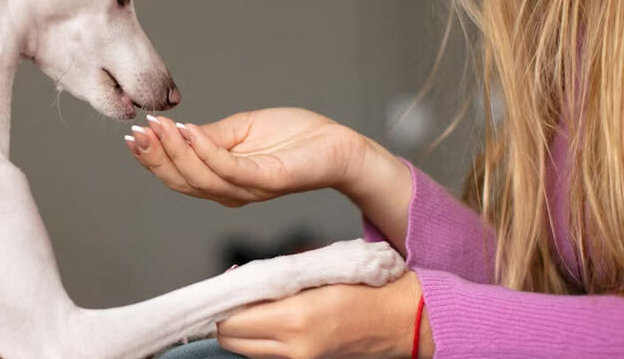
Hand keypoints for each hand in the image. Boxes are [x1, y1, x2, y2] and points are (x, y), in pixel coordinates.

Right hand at [124, 108, 373, 206]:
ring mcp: (248, 189)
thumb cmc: (292, 136)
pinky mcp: (267, 180)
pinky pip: (228, 168)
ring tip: (158, 127)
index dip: (153, 158)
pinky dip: (204, 150)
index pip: (178, 175)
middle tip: (138, 133)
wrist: (336, 144)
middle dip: (155, 158)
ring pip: (201, 178)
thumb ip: (209, 136)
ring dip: (175, 151)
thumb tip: (176, 132)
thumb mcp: (240, 130)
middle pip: (182, 182)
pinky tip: (189, 131)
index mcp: (222, 180)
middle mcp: (231, 191)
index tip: (133, 134)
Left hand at [215, 271, 432, 358]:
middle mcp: (293, 348)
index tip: (225, 288)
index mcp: (294, 319)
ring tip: (256, 306)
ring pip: (246, 351)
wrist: (401, 318)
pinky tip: (273, 320)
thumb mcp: (316, 271)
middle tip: (237, 296)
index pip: (231, 322)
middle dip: (227, 318)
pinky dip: (261, 339)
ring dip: (243, 330)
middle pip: (231, 341)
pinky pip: (267, 355)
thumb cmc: (365, 286)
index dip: (221, 304)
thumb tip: (239, 280)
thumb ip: (274, 278)